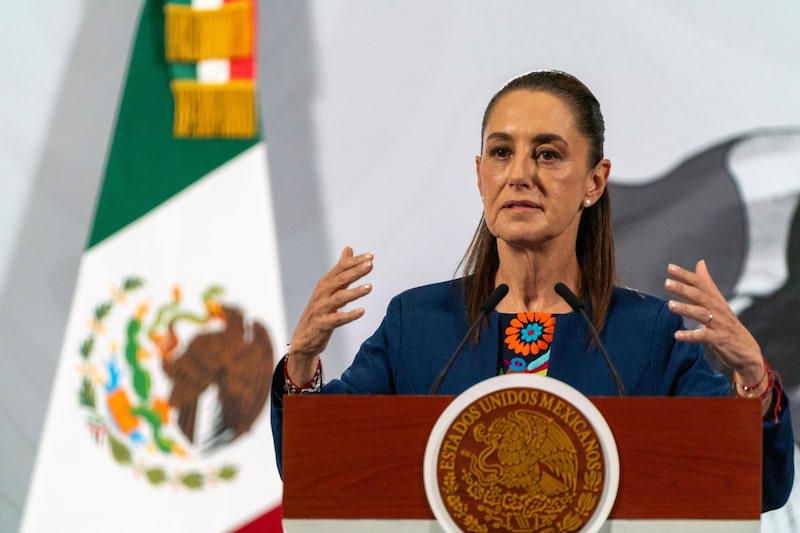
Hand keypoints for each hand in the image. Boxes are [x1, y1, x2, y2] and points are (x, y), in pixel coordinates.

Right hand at [287, 246, 373, 383]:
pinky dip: (349, 315)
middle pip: (340, 279)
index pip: (341, 268)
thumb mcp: (330, 288)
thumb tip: (348, 248)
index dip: (355, 262)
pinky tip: (362, 311)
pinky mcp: (322, 324)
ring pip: (339, 298)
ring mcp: (321, 309)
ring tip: (370, 287)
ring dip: (354, 292)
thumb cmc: (320, 311)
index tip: (371, 256)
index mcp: (325, 283)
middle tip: (370, 265)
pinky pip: (337, 319)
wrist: (304, 338)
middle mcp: (321, 293)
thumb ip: (341, 270)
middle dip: (355, 272)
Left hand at [664, 260, 764, 385]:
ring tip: (670, 305)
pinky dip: (691, 336)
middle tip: (667, 283)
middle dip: (683, 289)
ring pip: (701, 314)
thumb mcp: (717, 302)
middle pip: (699, 296)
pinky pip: (704, 336)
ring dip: (686, 309)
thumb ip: (707, 284)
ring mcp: (719, 324)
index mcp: (715, 300)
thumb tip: (700, 263)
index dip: (686, 276)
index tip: (670, 267)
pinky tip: (677, 335)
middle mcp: (718, 309)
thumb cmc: (727, 324)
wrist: (747, 350)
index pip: (700, 284)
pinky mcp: (719, 339)